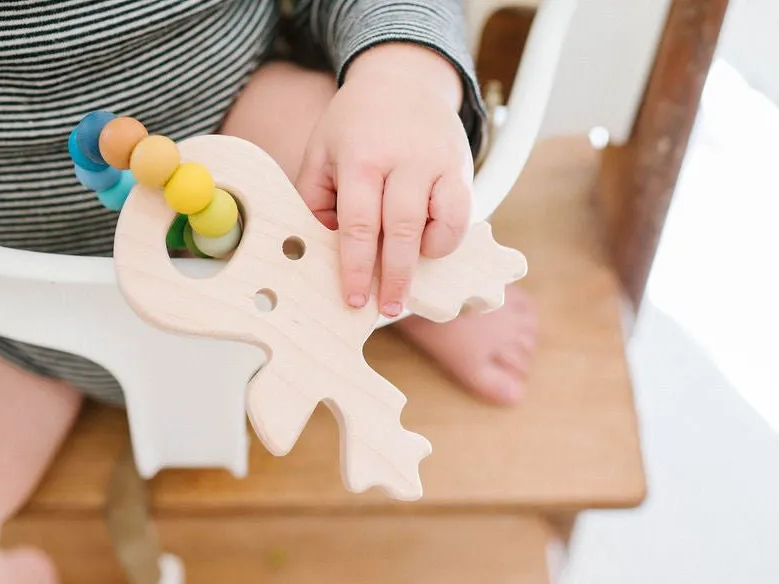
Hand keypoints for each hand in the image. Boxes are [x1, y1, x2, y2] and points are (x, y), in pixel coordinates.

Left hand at [295, 43, 473, 317]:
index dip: (355, 267)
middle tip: (387, 308)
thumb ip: (316, 199)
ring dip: (425, 259)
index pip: (357, 223)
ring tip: (410, 280)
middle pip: (401, 230)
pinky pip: (462, 215)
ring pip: (440, 224)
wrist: (403, 78)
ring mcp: (437, 164)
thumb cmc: (355, 124)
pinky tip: (429, 246)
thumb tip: (323, 249)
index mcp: (360, 158)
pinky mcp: (461, 168)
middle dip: (394, 276)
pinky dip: (447, 238)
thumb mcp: (322, 151)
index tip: (353, 299)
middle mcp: (403, 161)